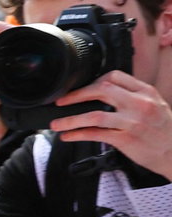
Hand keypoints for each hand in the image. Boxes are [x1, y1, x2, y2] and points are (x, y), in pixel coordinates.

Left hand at [51, 69, 171, 177]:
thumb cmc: (164, 130)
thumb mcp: (156, 105)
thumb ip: (134, 96)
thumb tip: (106, 91)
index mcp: (146, 92)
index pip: (115, 76)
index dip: (94, 81)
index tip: (82, 88)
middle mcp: (139, 104)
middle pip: (102, 90)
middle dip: (77, 95)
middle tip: (62, 101)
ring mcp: (132, 122)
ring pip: (94, 115)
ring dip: (70, 119)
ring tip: (56, 123)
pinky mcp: (126, 139)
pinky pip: (95, 134)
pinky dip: (78, 134)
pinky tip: (68, 136)